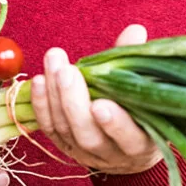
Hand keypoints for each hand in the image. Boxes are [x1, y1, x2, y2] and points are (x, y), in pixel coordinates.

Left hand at [27, 24, 161, 174]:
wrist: (128, 148)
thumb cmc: (141, 113)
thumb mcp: (147, 91)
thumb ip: (137, 63)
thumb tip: (135, 31)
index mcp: (141, 144)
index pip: (128, 139)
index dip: (115, 124)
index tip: (101, 104)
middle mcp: (111, 154)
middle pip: (88, 135)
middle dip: (74, 102)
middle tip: (67, 70)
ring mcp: (84, 153)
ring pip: (65, 129)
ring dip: (54, 96)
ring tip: (54, 62)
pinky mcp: (64, 147)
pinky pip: (49, 128)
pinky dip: (41, 105)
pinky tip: (38, 80)